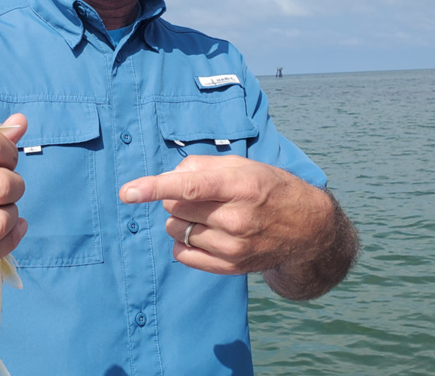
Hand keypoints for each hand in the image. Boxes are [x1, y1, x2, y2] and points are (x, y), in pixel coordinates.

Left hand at [119, 155, 333, 275]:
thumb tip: (169, 176)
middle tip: (198, 195)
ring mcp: (234, 247)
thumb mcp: (242, 165)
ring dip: (180, 219)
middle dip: (175, 197)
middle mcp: (237, 219)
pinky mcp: (230, 268)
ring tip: (205, 214)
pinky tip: (202, 233)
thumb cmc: (269, 188)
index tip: (127, 192)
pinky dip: (183, 241)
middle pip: (175, 207)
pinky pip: (183, 254)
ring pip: (176, 230)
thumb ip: (201, 165)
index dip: (154, 188)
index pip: (188, 187)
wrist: (307, 229)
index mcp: (240, 186)